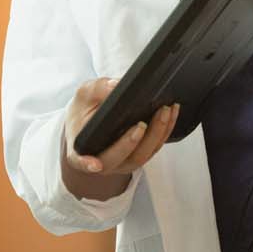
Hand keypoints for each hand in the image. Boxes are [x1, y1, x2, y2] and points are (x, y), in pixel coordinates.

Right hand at [61, 78, 178, 201]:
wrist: (91, 121)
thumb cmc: (84, 110)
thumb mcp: (84, 95)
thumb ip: (97, 89)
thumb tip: (115, 86)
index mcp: (80, 150)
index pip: (81, 160)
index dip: (87, 164)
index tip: (95, 165)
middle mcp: (103, 162)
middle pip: (120, 158)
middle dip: (133, 142)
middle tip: (143, 123)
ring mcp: (123, 162)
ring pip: (142, 156)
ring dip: (156, 134)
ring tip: (165, 111)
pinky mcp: (140, 155)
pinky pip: (154, 148)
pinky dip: (165, 131)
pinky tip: (171, 113)